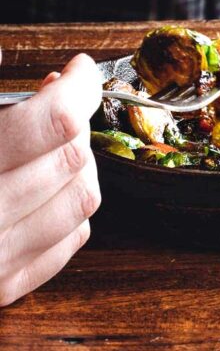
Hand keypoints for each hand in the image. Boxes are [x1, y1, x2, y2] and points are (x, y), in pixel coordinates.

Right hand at [0, 53, 101, 306]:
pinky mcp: (0, 287)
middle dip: (73, 119)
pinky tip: (43, 185)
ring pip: (81, 201)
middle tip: (59, 99)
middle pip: (69, 159)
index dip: (75, 87)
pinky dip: (67, 205)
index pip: (49, 122)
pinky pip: (68, 240)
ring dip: (77, 162)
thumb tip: (12, 62)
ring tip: (53, 141)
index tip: (76, 70)